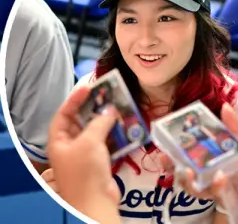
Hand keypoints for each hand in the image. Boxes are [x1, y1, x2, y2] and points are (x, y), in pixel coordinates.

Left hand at [44, 85, 122, 223]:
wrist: (95, 201)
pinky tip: (127, 125)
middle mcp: (70, 146)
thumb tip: (111, 109)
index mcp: (59, 141)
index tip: (90, 86)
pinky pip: (107, 141)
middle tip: (109, 94)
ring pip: (96, 130)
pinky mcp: (99, 160)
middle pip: (81, 120)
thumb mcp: (90, 141)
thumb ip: (100, 121)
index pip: (64, 113)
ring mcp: (85, 153)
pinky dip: (116, 133)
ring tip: (121, 107)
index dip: (75, 99)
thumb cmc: (85, 171)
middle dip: (95, 108)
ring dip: (109, 119)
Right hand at [175, 103, 237, 201]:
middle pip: (189, 174)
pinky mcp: (229, 201)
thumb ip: (237, 129)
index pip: (196, 157)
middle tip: (165, 158)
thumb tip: (224, 106)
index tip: (168, 142)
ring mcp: (222, 190)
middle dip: (173, 168)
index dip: (180, 151)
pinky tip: (220, 177)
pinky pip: (216, 195)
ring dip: (187, 181)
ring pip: (195, 189)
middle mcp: (218, 176)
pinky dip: (216, 186)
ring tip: (186, 171)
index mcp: (222, 161)